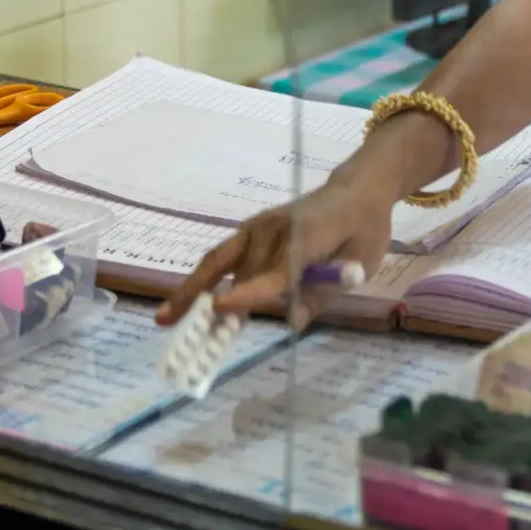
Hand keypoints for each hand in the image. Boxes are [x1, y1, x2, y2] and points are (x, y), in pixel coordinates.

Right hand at [156, 173, 397, 328]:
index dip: (248, 292)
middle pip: (241, 271)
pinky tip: (186, 301)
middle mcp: (274, 227)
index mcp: (307, 235)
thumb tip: (291, 322)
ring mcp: (258, 226)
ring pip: (220, 261)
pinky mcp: (250, 230)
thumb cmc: (364, 230)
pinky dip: (203, 279)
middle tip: (189, 339)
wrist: (356, 190)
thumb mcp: (359, 264)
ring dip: (193, 290)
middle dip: (214, 305)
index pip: (275, 271)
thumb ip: (324, 293)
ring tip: (166, 318)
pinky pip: (223, 256)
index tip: (219, 309)